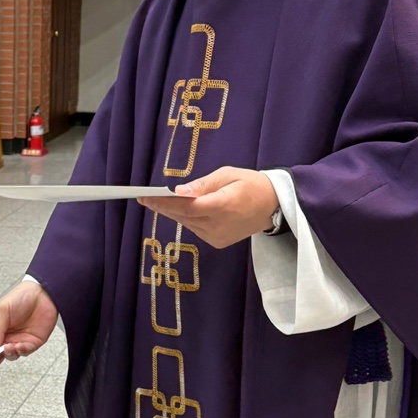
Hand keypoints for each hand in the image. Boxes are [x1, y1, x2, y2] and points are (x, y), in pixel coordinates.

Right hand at [0, 281, 58, 368]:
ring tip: (8, 347)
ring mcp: (19, 340)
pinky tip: (19, 346)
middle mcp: (6, 336)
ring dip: (8, 354)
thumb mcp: (2, 310)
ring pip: (11, 355)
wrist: (43, 293)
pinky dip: (21, 351)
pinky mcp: (32, 342)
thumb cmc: (20, 297)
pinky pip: (25, 351)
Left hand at [139, 166, 278, 248]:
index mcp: (223, 205)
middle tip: (143, 198)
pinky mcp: (217, 242)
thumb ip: (203, 184)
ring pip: (187, 224)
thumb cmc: (250, 184)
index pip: (187, 207)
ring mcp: (218, 237)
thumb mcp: (228, 175)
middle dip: (162, 207)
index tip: (145, 197)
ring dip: (173, 213)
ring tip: (157, 202)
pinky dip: (187, 219)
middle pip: (183, 216)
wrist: (274, 206)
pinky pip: (195, 229)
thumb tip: (179, 192)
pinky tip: (180, 210)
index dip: (164, 203)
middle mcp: (219, 225)